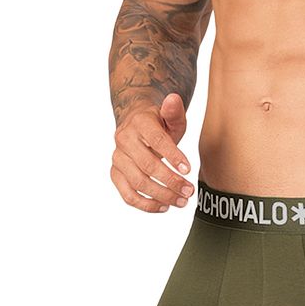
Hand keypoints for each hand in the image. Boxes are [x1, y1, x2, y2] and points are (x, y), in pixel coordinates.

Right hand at [111, 92, 193, 212]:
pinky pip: (127, 194)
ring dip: (161, 195)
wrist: (136, 124)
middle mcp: (124, 140)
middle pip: (147, 165)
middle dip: (171, 181)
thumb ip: (174, 111)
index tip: (189, 170)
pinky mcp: (115, 173)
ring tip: (181, 201)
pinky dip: (145, 204)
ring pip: (137, 183)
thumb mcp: (170, 115)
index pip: (157, 141)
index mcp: (139, 122)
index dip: (173, 156)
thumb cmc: (159, 122)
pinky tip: (164, 206)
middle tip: (189, 191)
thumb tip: (173, 99)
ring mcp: (117, 158)